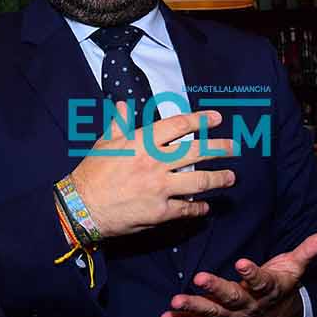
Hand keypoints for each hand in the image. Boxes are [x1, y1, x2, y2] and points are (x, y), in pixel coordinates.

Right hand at [70, 103, 237, 238]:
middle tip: (235, 147)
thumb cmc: (92, 173)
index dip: (201, 120)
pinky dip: (199, 207)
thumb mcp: (104, 143)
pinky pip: (187, 208)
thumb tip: (123, 104)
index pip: (178, 126)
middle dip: (221, 148)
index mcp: (142, 142)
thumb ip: (118, 123)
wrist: (81, 207)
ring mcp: (160, 188)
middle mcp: (156, 162)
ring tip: (230, 177)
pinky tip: (206, 206)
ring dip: (219, 179)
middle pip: (197, 152)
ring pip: (199, 181)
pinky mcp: (160, 212)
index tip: (217, 118)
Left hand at [159, 231, 316, 316]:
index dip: (252, 272)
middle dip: (215, 289)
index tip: (241, 262)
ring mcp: (233, 316)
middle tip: (199, 278)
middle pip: (232, 298)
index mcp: (267, 289)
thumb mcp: (296, 267)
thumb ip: (309, 250)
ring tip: (175, 302)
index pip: (261, 280)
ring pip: (212, 313)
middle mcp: (249, 305)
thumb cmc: (282, 284)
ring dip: (193, 308)